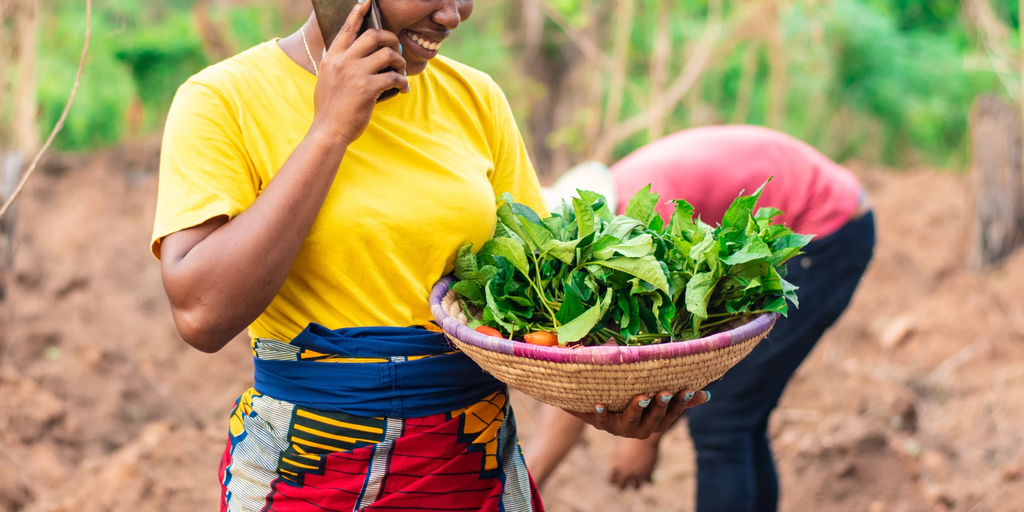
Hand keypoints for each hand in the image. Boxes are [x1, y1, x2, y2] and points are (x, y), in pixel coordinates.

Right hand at [310, 0, 408, 146]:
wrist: (329, 130)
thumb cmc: (329, 108)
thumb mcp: (326, 79)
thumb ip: (335, 63)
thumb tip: (342, 53)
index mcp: (332, 57)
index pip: (347, 28)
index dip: (358, 12)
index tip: (367, 1)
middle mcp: (343, 61)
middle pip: (373, 36)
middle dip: (390, 39)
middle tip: (396, 50)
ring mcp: (355, 74)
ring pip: (387, 54)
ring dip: (399, 62)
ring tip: (401, 71)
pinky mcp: (367, 88)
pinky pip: (393, 77)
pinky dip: (402, 82)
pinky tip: (403, 89)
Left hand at [565, 390, 707, 438]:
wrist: (597, 408)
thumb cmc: (632, 401)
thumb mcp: (655, 399)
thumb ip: (678, 398)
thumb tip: (706, 396)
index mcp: (656, 422)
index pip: (673, 413)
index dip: (681, 403)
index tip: (688, 390)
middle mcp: (642, 429)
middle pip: (654, 419)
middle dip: (660, 406)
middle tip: (665, 392)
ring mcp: (622, 428)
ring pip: (632, 421)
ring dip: (637, 409)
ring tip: (641, 398)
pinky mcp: (604, 424)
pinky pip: (603, 421)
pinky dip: (602, 414)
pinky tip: (600, 405)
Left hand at [610, 435, 661, 489]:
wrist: (645, 439)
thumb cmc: (632, 441)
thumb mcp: (623, 451)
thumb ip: (620, 461)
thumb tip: (620, 471)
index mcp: (616, 466)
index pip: (611, 480)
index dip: (613, 480)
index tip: (616, 479)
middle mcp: (625, 473)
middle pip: (621, 487)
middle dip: (623, 485)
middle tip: (627, 482)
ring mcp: (637, 475)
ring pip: (636, 488)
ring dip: (637, 484)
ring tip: (638, 479)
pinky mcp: (648, 474)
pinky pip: (648, 482)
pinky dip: (648, 479)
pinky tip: (648, 473)